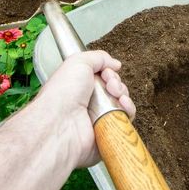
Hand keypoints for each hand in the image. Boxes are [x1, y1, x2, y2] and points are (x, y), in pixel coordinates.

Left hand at [34, 50, 135, 167]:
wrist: (60, 123)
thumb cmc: (63, 93)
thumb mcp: (78, 62)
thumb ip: (99, 57)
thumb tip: (115, 63)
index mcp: (80, 86)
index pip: (104, 77)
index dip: (109, 73)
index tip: (106, 73)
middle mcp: (89, 102)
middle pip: (115, 90)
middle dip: (117, 84)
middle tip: (109, 85)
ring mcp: (98, 118)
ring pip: (122, 104)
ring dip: (124, 96)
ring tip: (116, 96)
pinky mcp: (107, 132)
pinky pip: (125, 121)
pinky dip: (127, 111)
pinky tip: (122, 106)